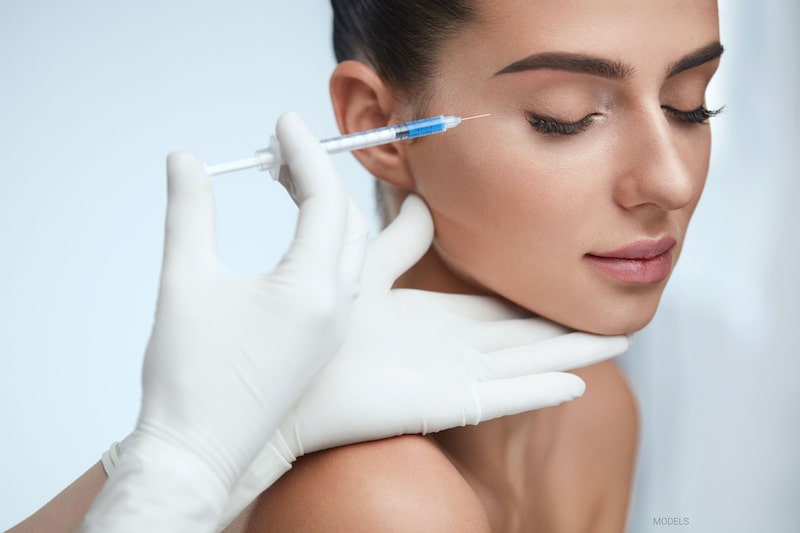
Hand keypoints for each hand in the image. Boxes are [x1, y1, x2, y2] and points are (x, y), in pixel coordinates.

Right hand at [81, 112, 367, 531]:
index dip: (304, 154)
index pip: (324, 201)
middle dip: (316, 177)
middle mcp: (338, 308)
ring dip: (327, 209)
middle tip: (277, 150)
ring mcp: (337, 328)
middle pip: (345, 220)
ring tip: (288, 179)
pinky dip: (328, 241)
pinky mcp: (326, 342)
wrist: (199, 450)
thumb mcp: (184, 280)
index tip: (284, 121)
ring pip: (352, 249)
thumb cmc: (188, 375)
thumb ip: (190, 211)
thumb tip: (186, 159)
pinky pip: (346, 276)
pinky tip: (300, 232)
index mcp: (311, 290)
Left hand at [219, 195, 630, 525]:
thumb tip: (421, 203)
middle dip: (567, 329)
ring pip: (526, 364)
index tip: (564, 288)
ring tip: (620, 339)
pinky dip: (540, 391)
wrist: (286, 371)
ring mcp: (450, 379)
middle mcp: (447, 352)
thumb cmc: (315, 324)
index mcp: (429, 321)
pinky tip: (578, 381)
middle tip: (617, 316)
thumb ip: (395, 240)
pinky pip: (503, 397)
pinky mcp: (444, 404)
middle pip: (522, 339)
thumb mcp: (365, 270)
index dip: (530, 303)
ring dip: (571, 353)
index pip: (493, 312)